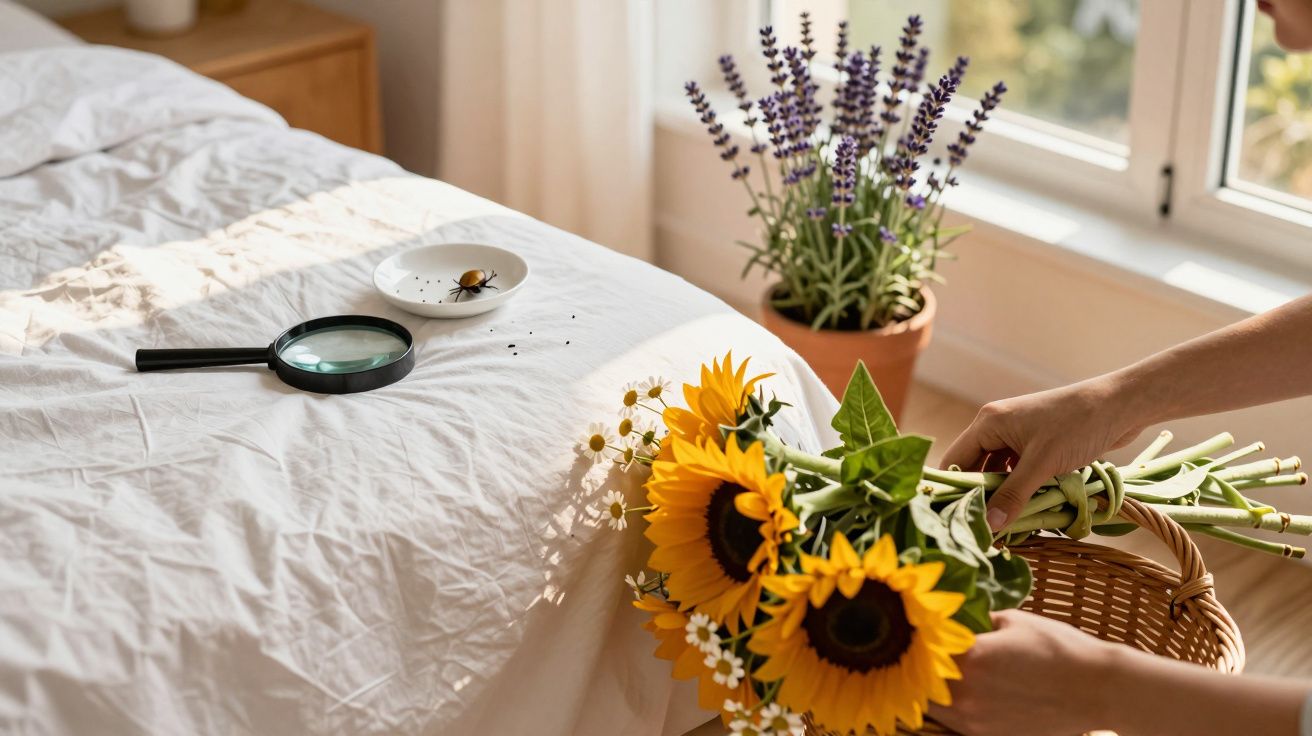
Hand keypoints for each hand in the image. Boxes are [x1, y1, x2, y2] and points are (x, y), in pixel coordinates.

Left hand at [931, 609, 1120, 735]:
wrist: (1098, 690)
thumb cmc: (1058, 647)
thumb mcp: (1013, 619)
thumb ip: (976, 620)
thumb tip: (953, 617)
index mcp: (968, 656)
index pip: (920, 648)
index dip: (915, 640)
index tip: (915, 632)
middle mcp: (965, 692)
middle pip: (920, 682)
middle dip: (919, 669)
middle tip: (923, 656)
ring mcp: (975, 721)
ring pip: (933, 707)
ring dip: (933, 692)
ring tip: (943, 677)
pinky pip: (956, 724)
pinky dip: (954, 710)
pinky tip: (968, 697)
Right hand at [940, 377, 1143, 530]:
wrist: (1120, 405)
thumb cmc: (1077, 426)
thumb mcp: (1042, 464)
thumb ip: (1013, 495)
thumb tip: (989, 526)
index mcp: (988, 422)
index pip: (954, 460)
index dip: (952, 489)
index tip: (956, 520)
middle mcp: (997, 426)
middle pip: (974, 467)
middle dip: (979, 495)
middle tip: (983, 528)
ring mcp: (1018, 434)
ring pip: (997, 471)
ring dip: (1002, 494)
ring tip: (1004, 522)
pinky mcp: (1037, 443)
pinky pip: (1017, 470)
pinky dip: (1019, 487)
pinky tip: (1026, 507)